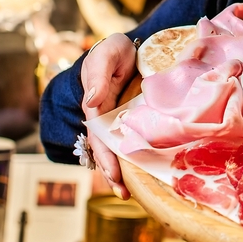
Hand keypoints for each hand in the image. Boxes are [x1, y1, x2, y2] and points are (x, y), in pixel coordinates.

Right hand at [80, 33, 138, 199]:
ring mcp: (121, 119)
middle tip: (123, 194)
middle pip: (107, 149)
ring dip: (126, 169)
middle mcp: (106, 117)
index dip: (105, 156)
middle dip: (113, 172)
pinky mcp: (136, 118)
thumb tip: (91, 102)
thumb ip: (98, 76)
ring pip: (121, 148)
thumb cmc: (113, 50)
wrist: (130, 47)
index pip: (98, 137)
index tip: (113, 175)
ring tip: (130, 193)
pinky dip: (141, 154)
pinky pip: (137, 139)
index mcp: (96, 106)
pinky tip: (151, 169)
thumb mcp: (106, 55)